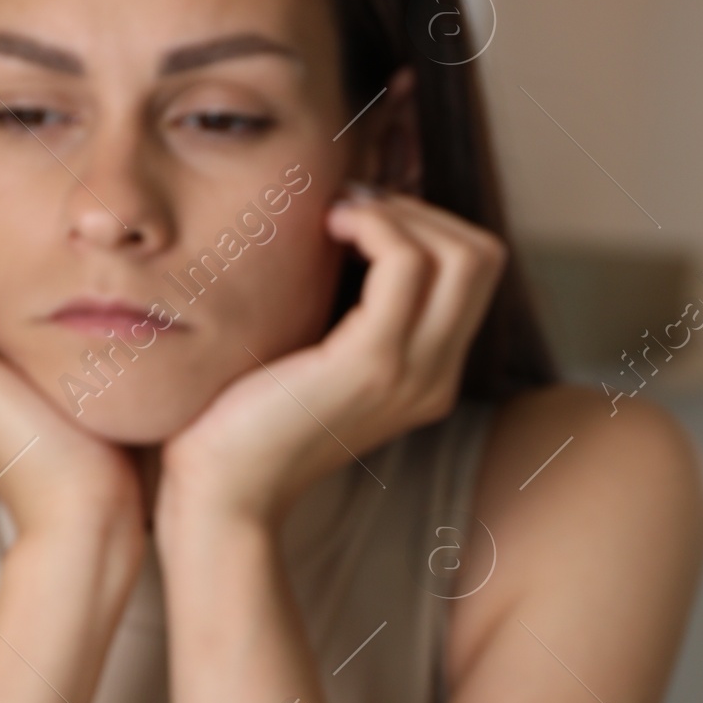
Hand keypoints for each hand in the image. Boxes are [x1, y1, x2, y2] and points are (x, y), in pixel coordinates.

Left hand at [157, 187, 505, 529]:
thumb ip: (349, 309)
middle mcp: (435, 379)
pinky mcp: (371, 365)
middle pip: (481, 256)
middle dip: (418, 211)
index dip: (425, 225)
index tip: (357, 218)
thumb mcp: (316, 356)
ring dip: (397, 214)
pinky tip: (327, 229)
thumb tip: (351, 220)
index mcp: (428, 376)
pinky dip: (374, 225)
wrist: (222, 491)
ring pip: (459, 254)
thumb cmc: (246, 417)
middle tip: (348, 211)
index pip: (473, 272)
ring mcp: (411, 374)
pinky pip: (406, 263)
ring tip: (336, 218)